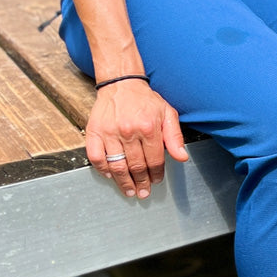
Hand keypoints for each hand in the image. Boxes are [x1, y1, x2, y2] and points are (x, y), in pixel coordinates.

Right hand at [85, 80, 189, 198]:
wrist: (121, 83)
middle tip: (143, 192)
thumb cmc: (145, 100)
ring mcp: (110, 133)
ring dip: (124, 182)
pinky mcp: (95, 132)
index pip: (154, 160)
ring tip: (129, 191)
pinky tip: (111, 175)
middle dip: (141, 183)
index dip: (156, 174)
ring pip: (117, 166)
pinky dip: (103, 170)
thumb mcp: (167, 113)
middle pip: (136, 166)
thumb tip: (182, 157)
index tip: (156, 181)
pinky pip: (96, 158)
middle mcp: (129, 131)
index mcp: (149, 127)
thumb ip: (175, 137)